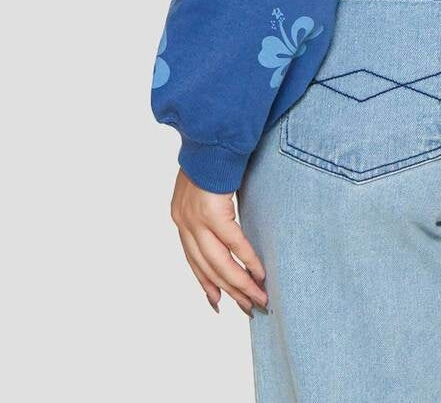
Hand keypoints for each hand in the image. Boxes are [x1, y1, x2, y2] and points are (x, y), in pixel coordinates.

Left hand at [170, 168, 268, 316]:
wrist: (209, 132)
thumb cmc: (212, 154)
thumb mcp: (204, 186)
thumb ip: (210, 207)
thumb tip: (223, 221)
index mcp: (180, 218)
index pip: (193, 260)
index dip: (206, 284)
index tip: (217, 303)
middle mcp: (184, 222)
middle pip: (207, 268)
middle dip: (230, 291)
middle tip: (249, 308)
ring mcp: (195, 219)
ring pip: (219, 264)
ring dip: (241, 284)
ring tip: (259, 298)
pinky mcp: (211, 211)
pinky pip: (233, 243)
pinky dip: (248, 260)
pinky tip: (260, 273)